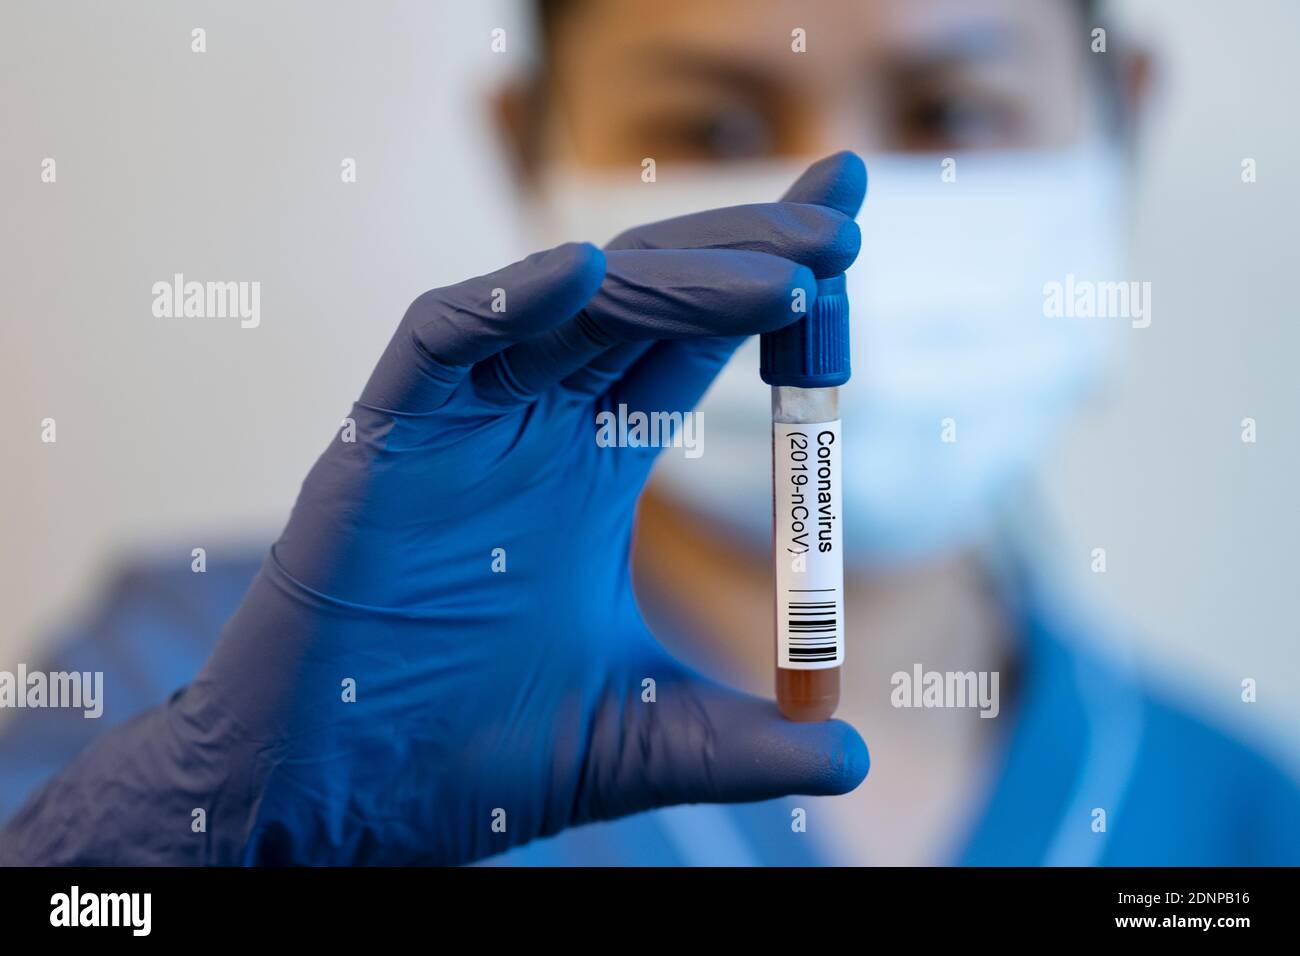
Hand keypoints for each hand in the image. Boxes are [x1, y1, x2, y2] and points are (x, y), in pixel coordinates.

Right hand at [2, 152, 868, 864]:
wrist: (339, 800)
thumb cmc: (469, 758)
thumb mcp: (639, 742)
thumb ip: (740, 744)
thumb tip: (853, 762)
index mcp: (593, 467)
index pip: (692, 342)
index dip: (770, 287)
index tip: (850, 236)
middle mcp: (534, 426)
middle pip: (649, 300)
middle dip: (745, 254)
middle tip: (843, 225)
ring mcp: (461, 424)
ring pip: (568, 306)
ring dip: (672, 278)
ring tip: (781, 275)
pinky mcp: (383, 441)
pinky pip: (439, 343)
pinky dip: (504, 304)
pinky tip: (581, 275)